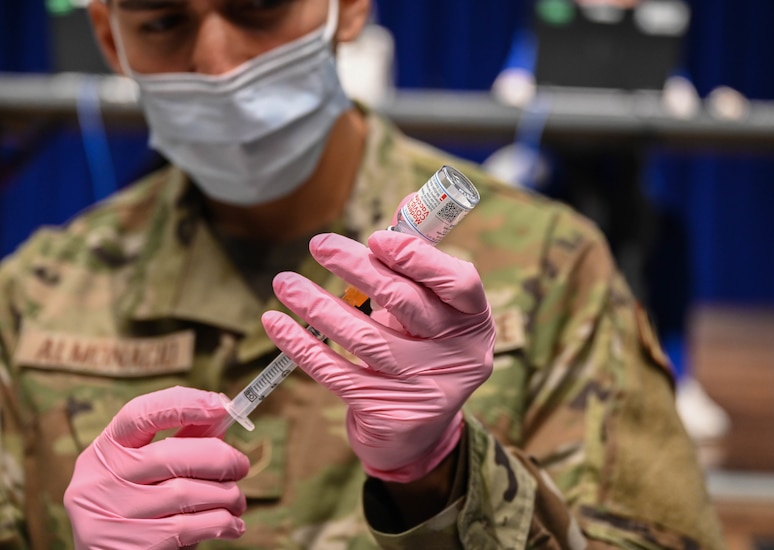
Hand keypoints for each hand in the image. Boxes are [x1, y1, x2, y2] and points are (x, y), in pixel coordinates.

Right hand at [64, 386, 249, 548]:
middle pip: (170, 455)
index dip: (183, 405)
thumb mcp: (145, 471)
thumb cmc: (138, 506)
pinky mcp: (126, 548)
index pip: (139, 415)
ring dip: (226, 495)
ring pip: (186, 494)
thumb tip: (220, 412)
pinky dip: (221, 523)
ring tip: (236, 500)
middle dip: (220, 458)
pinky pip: (189, 528)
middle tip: (241, 466)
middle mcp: (98, 481)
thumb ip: (179, 442)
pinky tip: (232, 524)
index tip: (221, 405)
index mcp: (104, 451)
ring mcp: (108, 516)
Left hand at [262, 231, 494, 482]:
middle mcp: (459, 356)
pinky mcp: (389, 414)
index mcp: (474, 321)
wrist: (417, 435)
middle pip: (406, 305)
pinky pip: (337, 373)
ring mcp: (425, 388)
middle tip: (319, 245)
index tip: (376, 238)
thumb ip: (418, 262)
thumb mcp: (431, 310)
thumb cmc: (420, 352)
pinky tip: (276, 323)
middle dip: (359, 270)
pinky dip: (302, 345)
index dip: (418, 258)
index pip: (459, 283)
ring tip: (285, 283)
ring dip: (318, 306)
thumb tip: (407, 203)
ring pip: (365, 339)